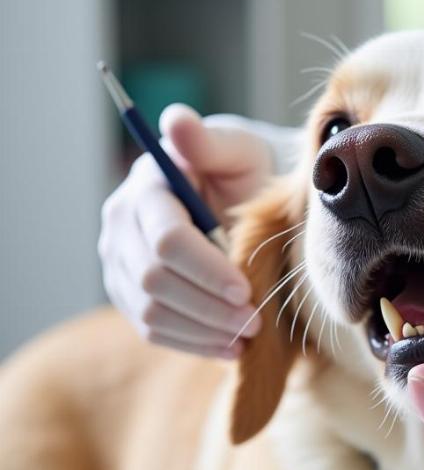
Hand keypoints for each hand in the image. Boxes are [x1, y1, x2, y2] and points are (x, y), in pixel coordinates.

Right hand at [98, 105, 272, 357]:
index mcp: (147, 188)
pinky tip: (231, 349)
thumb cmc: (243, 169)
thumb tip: (176, 120)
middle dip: (208, 307)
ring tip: (247, 337)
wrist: (240, 197)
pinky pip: (154, 329)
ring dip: (203, 331)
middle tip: (255, 321)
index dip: (206, 270)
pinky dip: (193, 343)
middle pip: (156, 282)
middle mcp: (121, 227)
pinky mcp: (131, 294)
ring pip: (152, 312)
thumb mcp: (238, 149)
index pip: (166, 240)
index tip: (245, 290)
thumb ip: (210, 141)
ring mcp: (121, 264)